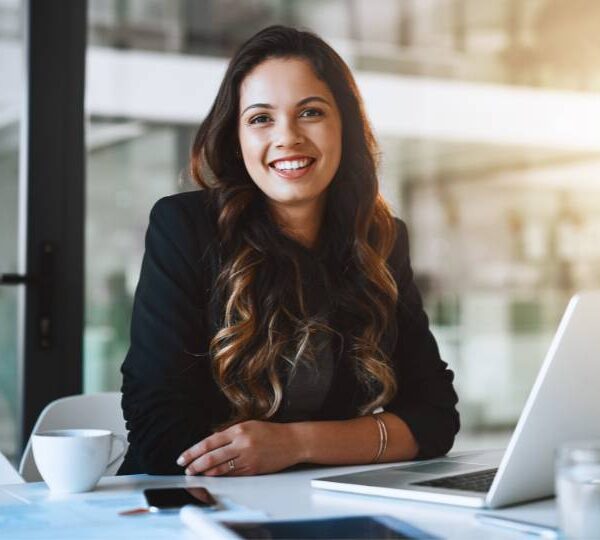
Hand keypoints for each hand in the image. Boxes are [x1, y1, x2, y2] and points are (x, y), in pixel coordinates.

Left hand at [177, 420, 302, 475]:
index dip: (194, 451)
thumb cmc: (271, 433)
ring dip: (206, 473)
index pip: (209, 442)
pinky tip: (213, 478)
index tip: (183, 457)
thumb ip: (230, 434)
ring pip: (220, 469)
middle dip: (196, 465)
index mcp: (239, 430)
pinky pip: (232, 475)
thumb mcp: (249, 426)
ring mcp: (248, 458)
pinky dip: (220, 477)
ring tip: (196, 475)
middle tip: (187, 469)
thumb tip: (211, 444)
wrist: (292, 441)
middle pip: (212, 457)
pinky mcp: (253, 470)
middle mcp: (242, 443)